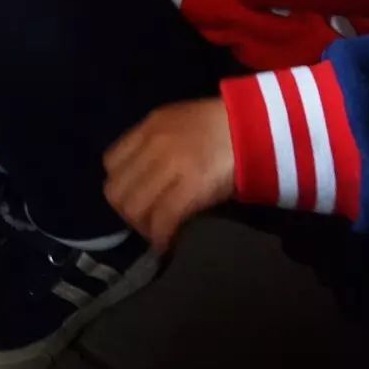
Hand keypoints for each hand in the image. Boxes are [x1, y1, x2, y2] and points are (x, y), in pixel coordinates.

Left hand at [102, 98, 234, 252]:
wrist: (257, 127)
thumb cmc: (224, 127)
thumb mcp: (180, 124)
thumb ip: (158, 145)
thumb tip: (148, 180)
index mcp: (149, 126)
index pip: (111, 162)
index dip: (121, 186)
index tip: (136, 198)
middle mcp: (152, 144)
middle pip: (117, 190)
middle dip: (128, 213)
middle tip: (146, 223)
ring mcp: (169, 165)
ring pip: (134, 208)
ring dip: (143, 227)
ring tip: (158, 234)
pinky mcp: (190, 186)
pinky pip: (162, 219)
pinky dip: (161, 237)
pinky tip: (168, 244)